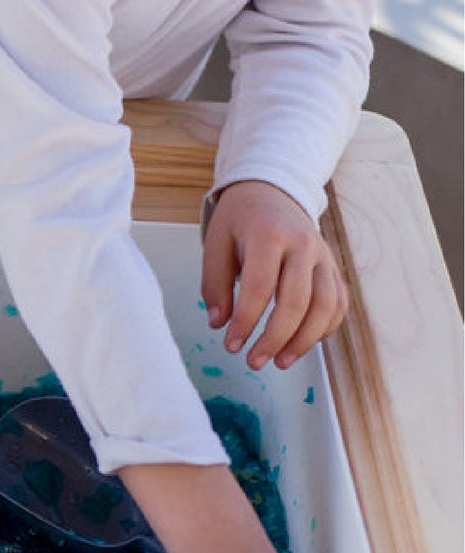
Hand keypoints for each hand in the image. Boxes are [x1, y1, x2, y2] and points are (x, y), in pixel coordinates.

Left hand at [201, 179, 348, 370]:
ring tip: (280, 360)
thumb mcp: (215, 242)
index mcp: (269, 236)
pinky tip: (302, 343)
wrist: (272, 191)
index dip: (246, 321)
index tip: (231, 344)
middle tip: (254, 361)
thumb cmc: (240, 219)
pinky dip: (325, 328)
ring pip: (326, 306)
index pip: (260, 287)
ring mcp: (324, 256)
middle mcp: (303, 246)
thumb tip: (219, 323)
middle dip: (275, 338)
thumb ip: (214, 283)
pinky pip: (339, 304)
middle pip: (297, 301)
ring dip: (305, 340)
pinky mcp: (334, 267)